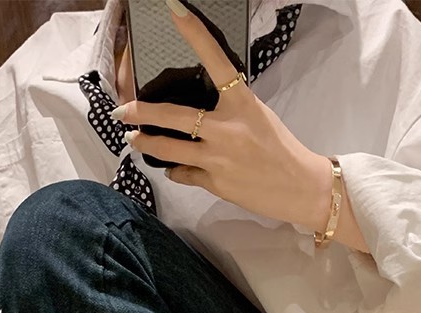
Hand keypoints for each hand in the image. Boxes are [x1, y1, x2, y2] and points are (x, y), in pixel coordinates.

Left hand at [113, 1, 332, 230]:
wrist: (299, 187)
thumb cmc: (280, 149)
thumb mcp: (257, 116)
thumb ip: (229, 109)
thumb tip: (197, 111)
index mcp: (242, 103)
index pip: (216, 61)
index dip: (194, 34)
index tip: (174, 9)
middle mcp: (227, 128)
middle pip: (173, 116)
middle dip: (141, 112)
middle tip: (121, 110)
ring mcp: (218, 158)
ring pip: (168, 150)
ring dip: (146, 144)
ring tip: (134, 140)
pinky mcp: (215, 183)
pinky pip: (183, 174)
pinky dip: (177, 171)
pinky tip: (175, 169)